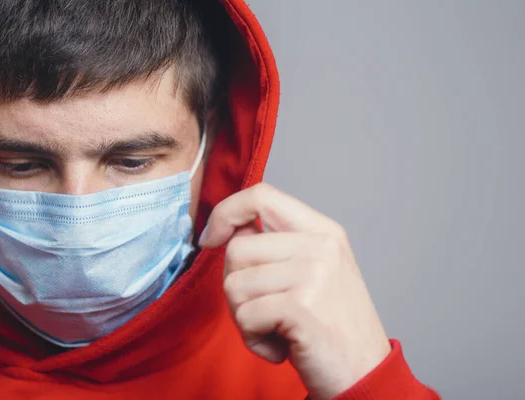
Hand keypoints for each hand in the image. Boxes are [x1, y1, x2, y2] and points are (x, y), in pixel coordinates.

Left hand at [199, 183, 391, 399]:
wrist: (366, 374)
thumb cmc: (331, 326)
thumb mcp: (314, 272)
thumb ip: (276, 245)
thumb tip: (228, 230)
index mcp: (323, 231)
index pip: (260, 195)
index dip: (225, 212)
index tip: (210, 239)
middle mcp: (321, 246)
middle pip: (237, 249)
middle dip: (235, 287)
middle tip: (264, 311)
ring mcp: (314, 274)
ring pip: (234, 285)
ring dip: (244, 318)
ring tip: (276, 329)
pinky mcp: (302, 306)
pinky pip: (245, 317)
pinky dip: (253, 340)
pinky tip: (280, 347)